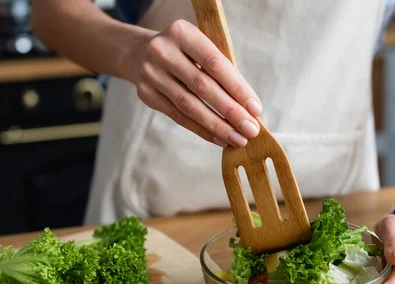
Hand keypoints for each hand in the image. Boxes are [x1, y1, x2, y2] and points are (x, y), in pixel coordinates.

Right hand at [128, 19, 261, 147]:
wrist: (139, 53)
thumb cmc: (184, 52)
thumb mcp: (200, 47)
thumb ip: (222, 70)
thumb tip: (248, 107)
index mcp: (182, 32)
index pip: (215, 64)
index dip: (237, 88)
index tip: (256, 109)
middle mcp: (163, 51)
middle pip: (202, 87)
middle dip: (230, 111)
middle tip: (250, 129)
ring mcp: (151, 73)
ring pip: (189, 106)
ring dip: (217, 125)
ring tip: (238, 139)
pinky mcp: (146, 94)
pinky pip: (178, 117)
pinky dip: (201, 130)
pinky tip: (219, 138)